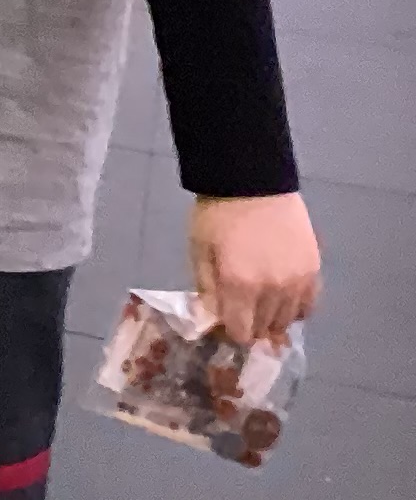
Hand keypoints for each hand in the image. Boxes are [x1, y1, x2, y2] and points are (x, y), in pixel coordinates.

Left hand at [191, 192, 322, 347]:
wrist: (252, 182)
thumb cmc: (218, 214)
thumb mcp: (199, 249)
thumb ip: (206, 289)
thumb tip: (212, 319)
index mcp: (240, 285)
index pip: (241, 332)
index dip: (230, 332)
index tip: (224, 323)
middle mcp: (273, 290)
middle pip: (265, 329)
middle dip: (249, 325)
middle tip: (239, 310)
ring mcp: (298, 282)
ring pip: (287, 322)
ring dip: (272, 319)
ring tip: (258, 303)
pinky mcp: (314, 271)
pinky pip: (308, 306)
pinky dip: (294, 309)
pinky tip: (281, 299)